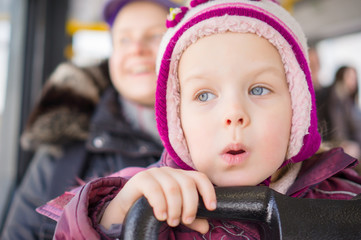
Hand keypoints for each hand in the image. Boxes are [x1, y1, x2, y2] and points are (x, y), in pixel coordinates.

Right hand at [100, 167, 216, 233]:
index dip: (208, 191)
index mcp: (180, 178)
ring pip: (173, 187)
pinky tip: (160, 215)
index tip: (211, 208)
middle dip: (190, 205)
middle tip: (185, 221)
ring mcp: (154, 173)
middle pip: (188, 184)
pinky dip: (160, 204)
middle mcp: (169, 172)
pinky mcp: (140, 179)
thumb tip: (206, 226)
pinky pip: (154, 189)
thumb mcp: (174, 215)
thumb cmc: (152, 212)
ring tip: (171, 222)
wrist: (124, 213)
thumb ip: (189, 219)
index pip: (200, 178)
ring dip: (175, 208)